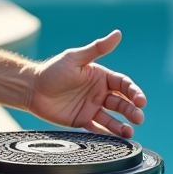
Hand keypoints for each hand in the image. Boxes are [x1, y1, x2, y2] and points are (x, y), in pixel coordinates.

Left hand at [29, 30, 145, 136]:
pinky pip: (97, 129)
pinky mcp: (82, 121)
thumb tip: (118, 33)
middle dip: (132, 110)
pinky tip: (115, 140)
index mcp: (101, 77)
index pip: (124, 85)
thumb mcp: (75, 58)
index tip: (140, 100)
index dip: (134, 92)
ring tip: (129, 133)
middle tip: (138, 118)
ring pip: (112, 118)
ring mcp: (92, 108)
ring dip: (122, 125)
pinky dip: (107, 134)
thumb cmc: (53, 70)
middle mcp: (100, 93)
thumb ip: (97, 49)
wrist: (32, 89)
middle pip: (121, 103)